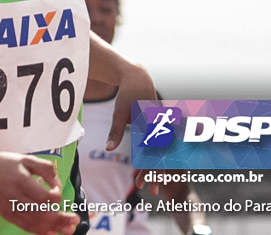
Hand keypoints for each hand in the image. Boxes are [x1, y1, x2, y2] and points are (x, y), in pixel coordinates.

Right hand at [0, 150, 80, 234]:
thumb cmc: (6, 163)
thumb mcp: (27, 159)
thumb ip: (46, 169)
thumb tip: (57, 185)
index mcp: (20, 182)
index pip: (44, 198)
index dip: (56, 197)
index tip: (56, 190)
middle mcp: (15, 198)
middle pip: (42, 215)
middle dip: (61, 219)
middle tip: (75, 220)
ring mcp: (10, 209)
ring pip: (35, 224)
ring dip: (54, 228)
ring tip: (69, 229)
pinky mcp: (7, 215)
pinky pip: (26, 227)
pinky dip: (41, 231)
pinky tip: (53, 233)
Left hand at [102, 64, 156, 188]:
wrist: (139, 79)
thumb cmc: (127, 95)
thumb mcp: (119, 112)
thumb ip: (115, 132)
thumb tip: (108, 149)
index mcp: (151, 124)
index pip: (151, 152)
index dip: (148, 170)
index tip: (141, 184)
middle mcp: (159, 127)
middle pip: (160, 156)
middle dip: (156, 174)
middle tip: (151, 192)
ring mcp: (162, 127)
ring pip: (161, 153)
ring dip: (155, 169)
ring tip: (148, 186)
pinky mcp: (159, 127)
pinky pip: (160, 147)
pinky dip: (155, 159)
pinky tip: (151, 172)